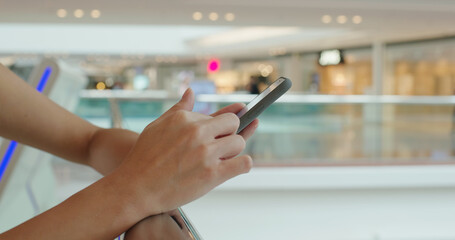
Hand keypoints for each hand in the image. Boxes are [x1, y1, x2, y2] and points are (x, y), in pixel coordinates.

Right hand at [113, 88, 252, 217]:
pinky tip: (236, 166)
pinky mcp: (212, 174)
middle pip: (233, 123)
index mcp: (186, 118)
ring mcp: (206, 153)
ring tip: (222, 159)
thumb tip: (190, 92)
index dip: (225, 123)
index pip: (219, 115)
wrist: (136, 188)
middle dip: (231, 134)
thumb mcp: (158, 126)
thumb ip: (179, 109)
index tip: (230, 127)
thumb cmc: (144, 157)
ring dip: (234, 151)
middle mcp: (197, 132)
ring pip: (239, 142)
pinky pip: (243, 163)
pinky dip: (243, 164)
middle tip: (221, 146)